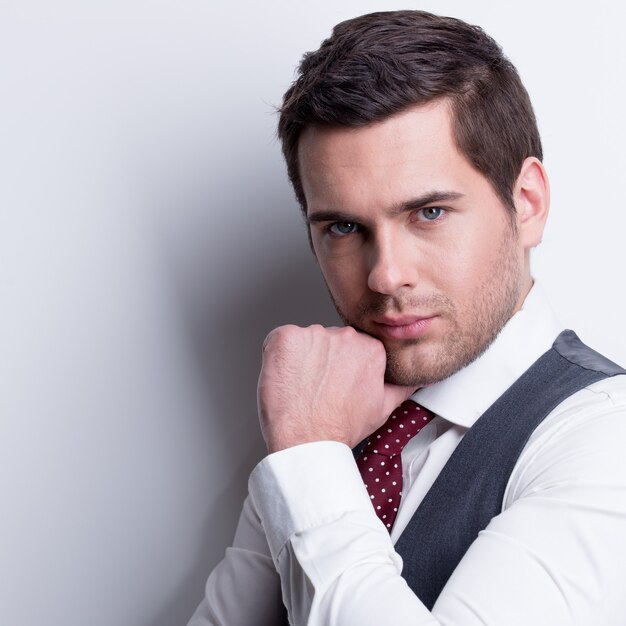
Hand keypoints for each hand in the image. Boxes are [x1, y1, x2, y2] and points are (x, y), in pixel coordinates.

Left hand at [257, 324, 414, 452]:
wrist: (307, 442)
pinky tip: (286, 376)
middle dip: (323, 359)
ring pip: (305, 339)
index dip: (341, 365)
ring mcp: (313, 335)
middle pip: (329, 340)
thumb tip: (418, 379)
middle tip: (318, 387)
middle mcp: (344, 336)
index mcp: (370, 348)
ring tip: (302, 385)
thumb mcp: (383, 408)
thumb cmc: (339, 427)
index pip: (352, 345)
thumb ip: (403, 386)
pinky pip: (280, 338)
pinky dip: (279, 355)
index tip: (336, 381)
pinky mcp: (285, 339)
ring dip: (301, 358)